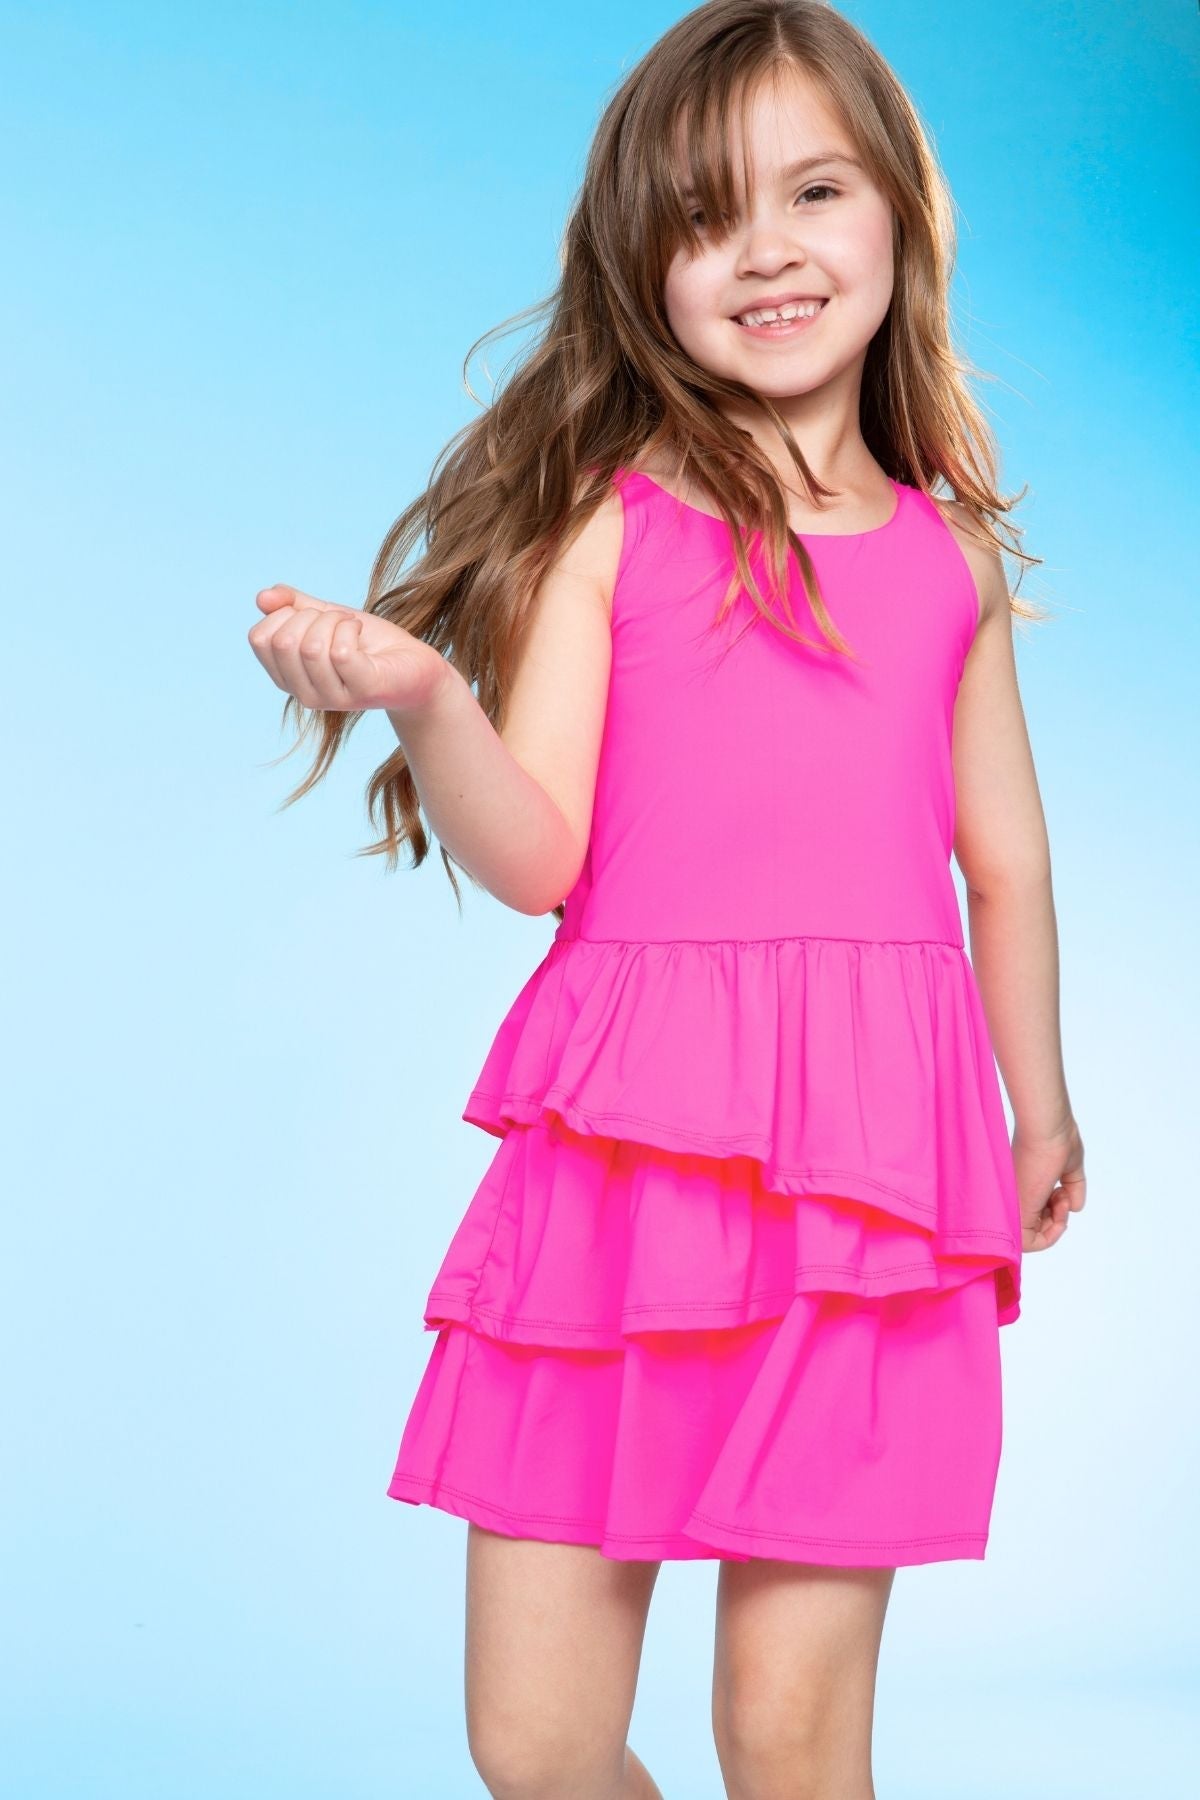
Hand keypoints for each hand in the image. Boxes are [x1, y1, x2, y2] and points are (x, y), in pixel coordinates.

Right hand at [248, 584, 449, 714]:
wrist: (415, 666)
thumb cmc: (370, 643)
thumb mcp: (326, 617)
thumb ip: (294, 605)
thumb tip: (262, 597)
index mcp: (288, 677)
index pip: (258, 638)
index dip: (284, 613)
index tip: (313, 615)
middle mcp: (304, 694)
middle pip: (282, 642)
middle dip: (310, 616)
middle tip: (336, 620)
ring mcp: (332, 698)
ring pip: (311, 646)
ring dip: (334, 621)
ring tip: (352, 626)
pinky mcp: (361, 692)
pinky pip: (340, 652)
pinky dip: (350, 628)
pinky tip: (361, 633)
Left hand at [1011, 1115, 1086, 1252]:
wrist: (1047, 1128)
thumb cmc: (1057, 1141)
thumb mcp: (1069, 1170)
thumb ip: (1073, 1188)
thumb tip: (1076, 1208)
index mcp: (1020, 1188)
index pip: (1031, 1218)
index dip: (1053, 1216)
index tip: (1064, 1195)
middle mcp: (1013, 1198)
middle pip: (1032, 1230)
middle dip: (1056, 1221)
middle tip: (1064, 1197)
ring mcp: (1014, 1205)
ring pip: (1031, 1240)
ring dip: (1056, 1226)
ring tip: (1062, 1197)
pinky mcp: (1017, 1210)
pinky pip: (1030, 1243)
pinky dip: (1052, 1233)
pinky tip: (1061, 1205)